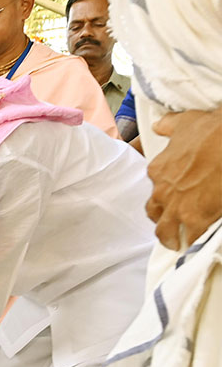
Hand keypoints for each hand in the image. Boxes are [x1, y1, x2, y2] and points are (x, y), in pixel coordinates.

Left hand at [145, 108, 221, 249]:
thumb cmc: (211, 130)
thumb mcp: (185, 122)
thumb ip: (169, 125)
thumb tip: (159, 125)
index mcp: (157, 170)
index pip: (154, 188)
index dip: (163, 195)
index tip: (171, 198)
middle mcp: (161, 191)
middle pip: (155, 213)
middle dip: (162, 219)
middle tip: (170, 224)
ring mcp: (177, 207)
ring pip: (166, 230)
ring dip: (170, 237)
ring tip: (176, 243)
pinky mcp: (196, 219)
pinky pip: (190, 237)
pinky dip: (192, 242)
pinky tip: (194, 245)